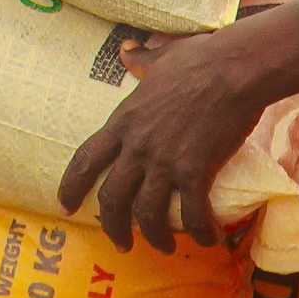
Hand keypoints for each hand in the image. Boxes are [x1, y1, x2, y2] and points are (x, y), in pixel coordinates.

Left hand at [54, 3, 298, 254]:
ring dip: (155, 237)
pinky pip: (192, 213)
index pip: (86, 159)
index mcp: (124, 120)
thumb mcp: (161, 58)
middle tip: (121, 244)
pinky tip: (209, 238)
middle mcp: (137, 146)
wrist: (234, 68)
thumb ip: (141, 60)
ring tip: (165, 247)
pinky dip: (200, 231)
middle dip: (113, 227)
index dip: (71, 186)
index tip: (64, 206)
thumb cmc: (201, 59)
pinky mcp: (195, 170)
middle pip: (112, 198)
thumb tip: (127, 50)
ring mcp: (164, 160)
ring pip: (147, 214)